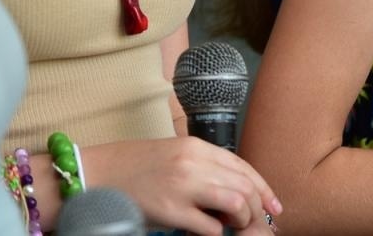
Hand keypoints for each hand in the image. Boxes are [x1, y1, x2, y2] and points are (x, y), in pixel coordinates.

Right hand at [81, 136, 282, 235]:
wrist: (98, 173)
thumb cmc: (134, 166)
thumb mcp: (173, 155)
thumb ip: (202, 166)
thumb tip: (233, 189)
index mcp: (193, 146)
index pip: (243, 166)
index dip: (264, 188)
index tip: (274, 206)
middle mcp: (192, 162)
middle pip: (245, 186)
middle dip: (258, 209)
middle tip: (256, 224)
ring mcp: (183, 186)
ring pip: (236, 204)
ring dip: (241, 221)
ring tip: (232, 228)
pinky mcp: (172, 211)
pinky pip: (211, 228)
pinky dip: (216, 234)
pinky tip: (208, 231)